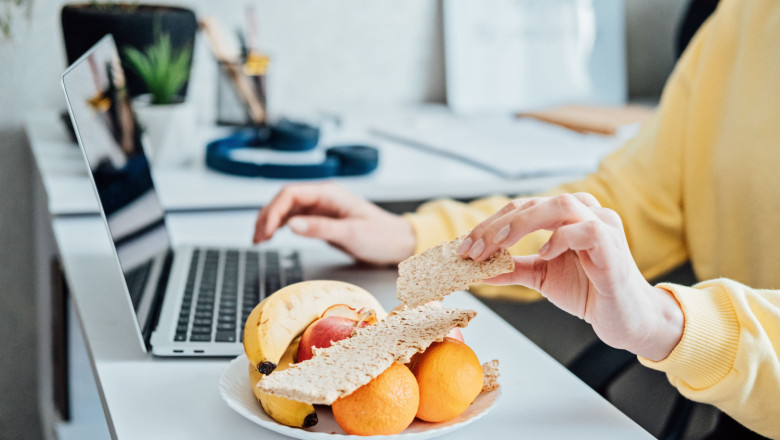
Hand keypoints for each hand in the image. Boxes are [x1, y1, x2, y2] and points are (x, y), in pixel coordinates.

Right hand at [253, 182, 415, 265]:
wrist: (398, 242)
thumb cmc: (381, 236)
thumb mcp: (351, 234)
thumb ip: (321, 229)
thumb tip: (291, 225)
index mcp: (329, 194)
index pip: (290, 195)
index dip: (273, 211)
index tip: (265, 232)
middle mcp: (323, 198)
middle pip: (284, 200)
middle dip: (266, 216)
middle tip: (257, 239)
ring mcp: (321, 208)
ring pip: (286, 209)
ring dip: (270, 221)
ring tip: (259, 240)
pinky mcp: (322, 220)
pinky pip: (295, 218)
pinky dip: (280, 226)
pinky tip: (272, 236)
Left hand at [458, 193, 682, 360]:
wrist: (626, 319)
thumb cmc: (589, 290)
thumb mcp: (542, 277)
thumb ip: (513, 269)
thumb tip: (477, 271)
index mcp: (566, 216)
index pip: (521, 208)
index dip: (490, 225)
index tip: (464, 247)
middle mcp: (585, 213)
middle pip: (535, 202)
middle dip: (497, 225)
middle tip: (472, 249)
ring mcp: (602, 226)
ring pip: (561, 205)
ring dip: (522, 223)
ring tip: (498, 245)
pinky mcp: (613, 247)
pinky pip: (587, 230)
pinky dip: (562, 238)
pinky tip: (545, 253)